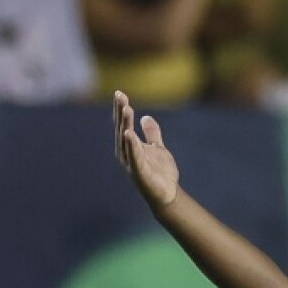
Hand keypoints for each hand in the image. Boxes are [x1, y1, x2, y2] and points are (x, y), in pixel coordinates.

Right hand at [113, 91, 181, 210]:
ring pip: (127, 140)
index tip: (119, 93)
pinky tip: (128, 133)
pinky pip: (134, 157)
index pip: (123, 124)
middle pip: (121, 129)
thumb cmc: (160, 173)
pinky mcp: (139, 172)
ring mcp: (132, 163)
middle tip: (119, 95)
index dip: (121, 109)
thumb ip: (152, 134)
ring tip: (126, 109)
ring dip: (125, 124)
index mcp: (130, 146)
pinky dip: (131, 145)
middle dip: (121, 112)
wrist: (168, 194)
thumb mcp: (157, 148)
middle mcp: (126, 153)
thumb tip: (146, 117)